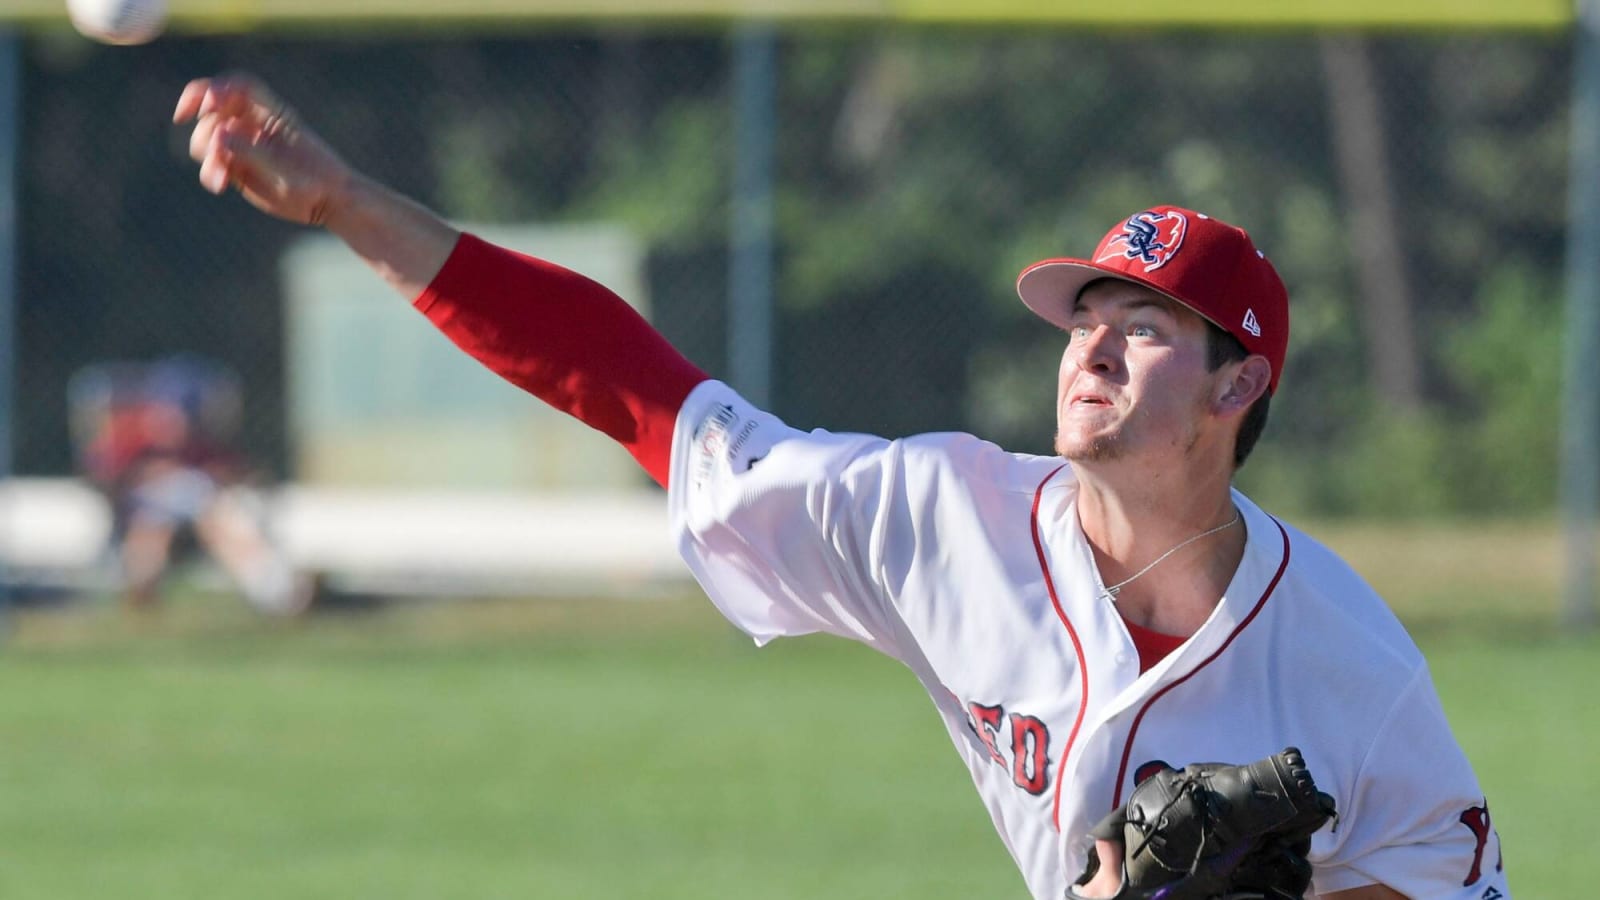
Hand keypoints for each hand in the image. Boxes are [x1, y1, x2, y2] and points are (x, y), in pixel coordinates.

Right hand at [173, 72, 351, 225]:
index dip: (216, 88)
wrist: (327, 203)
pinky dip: (210, 172)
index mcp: (271, 114)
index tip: (205, 104)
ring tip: (220, 176)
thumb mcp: (284, 167)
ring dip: (205, 153)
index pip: (238, 87)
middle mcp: (254, 126)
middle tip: (217, 150)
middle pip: (214, 112)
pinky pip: (212, 163)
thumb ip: (251, 151)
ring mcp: (243, 146)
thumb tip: (218, 135)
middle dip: (207, 128)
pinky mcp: (236, 167)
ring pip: (207, 137)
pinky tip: (220, 185)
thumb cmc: (315, 180)